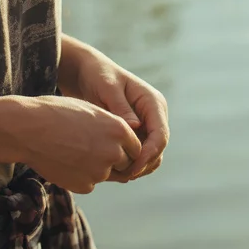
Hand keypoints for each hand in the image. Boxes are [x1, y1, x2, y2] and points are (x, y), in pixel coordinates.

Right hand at [17, 95, 142, 193]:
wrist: (28, 129)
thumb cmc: (56, 113)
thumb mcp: (90, 112)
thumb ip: (111, 128)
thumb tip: (123, 144)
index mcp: (119, 130)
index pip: (136, 148)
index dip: (124, 147)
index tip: (110, 143)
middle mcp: (114, 152)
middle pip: (125, 164)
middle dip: (114, 160)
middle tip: (90, 149)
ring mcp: (100, 172)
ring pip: (106, 174)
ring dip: (95, 167)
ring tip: (72, 151)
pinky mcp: (85, 185)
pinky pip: (89, 183)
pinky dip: (80, 176)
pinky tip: (63, 161)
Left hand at [74, 49, 168, 181]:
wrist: (87, 73)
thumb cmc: (97, 75)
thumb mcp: (107, 87)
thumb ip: (121, 107)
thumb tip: (137, 127)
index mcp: (153, 103)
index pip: (161, 135)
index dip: (149, 155)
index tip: (132, 168)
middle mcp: (154, 116)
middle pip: (158, 150)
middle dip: (143, 165)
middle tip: (120, 176)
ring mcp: (146, 125)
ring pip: (150, 156)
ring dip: (136, 167)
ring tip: (114, 174)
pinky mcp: (136, 133)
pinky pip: (138, 154)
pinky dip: (129, 164)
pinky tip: (111, 168)